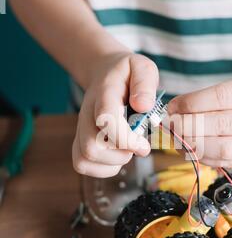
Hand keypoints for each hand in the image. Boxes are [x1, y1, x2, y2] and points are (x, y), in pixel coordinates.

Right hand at [72, 52, 158, 176]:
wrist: (104, 72)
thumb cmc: (127, 73)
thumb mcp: (143, 68)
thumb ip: (145, 83)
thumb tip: (143, 106)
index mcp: (104, 94)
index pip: (105, 121)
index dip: (126, 139)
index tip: (144, 144)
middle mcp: (87, 113)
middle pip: (91, 146)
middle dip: (120, 155)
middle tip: (138, 147)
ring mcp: (81, 128)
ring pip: (84, 159)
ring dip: (112, 164)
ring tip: (128, 151)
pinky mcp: (80, 140)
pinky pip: (82, 164)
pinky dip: (103, 169)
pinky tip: (118, 157)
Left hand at [167, 76, 231, 167]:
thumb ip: (207, 98)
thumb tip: (173, 111)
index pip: (223, 97)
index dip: (193, 103)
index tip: (173, 107)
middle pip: (223, 125)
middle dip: (190, 126)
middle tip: (172, 125)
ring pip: (225, 148)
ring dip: (195, 145)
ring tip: (178, 139)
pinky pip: (226, 162)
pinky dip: (204, 157)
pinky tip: (191, 149)